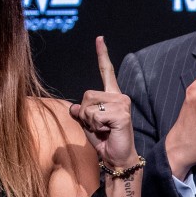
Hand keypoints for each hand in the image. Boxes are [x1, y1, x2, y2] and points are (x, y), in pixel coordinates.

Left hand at [70, 36, 138, 168]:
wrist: (117, 158)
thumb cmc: (104, 141)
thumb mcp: (88, 124)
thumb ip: (81, 112)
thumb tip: (73, 107)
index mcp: (112, 96)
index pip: (107, 72)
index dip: (102, 55)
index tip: (99, 38)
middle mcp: (119, 96)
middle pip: (87, 95)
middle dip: (84, 113)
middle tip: (98, 126)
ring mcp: (122, 104)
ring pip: (88, 106)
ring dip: (89, 121)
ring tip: (103, 129)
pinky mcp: (122, 114)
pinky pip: (95, 116)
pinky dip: (95, 126)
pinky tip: (107, 132)